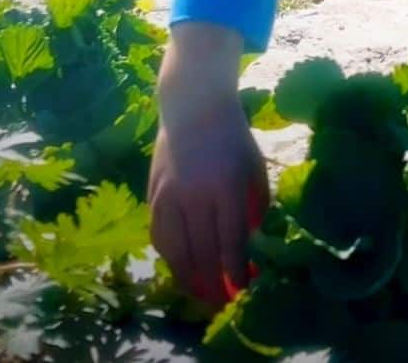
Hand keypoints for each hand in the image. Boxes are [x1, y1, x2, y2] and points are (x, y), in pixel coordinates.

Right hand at [147, 23, 268, 307]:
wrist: (193, 106)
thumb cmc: (233, 140)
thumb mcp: (255, 170)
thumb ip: (255, 209)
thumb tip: (250, 246)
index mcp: (226, 189)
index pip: (230, 244)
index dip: (235, 273)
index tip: (242, 292)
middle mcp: (195, 197)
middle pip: (200, 254)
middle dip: (212, 283)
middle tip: (222, 301)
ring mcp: (169, 196)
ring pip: (174, 250)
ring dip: (187, 277)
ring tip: (200, 293)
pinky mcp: (152, 194)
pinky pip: (158, 235)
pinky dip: (169, 256)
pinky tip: (180, 266)